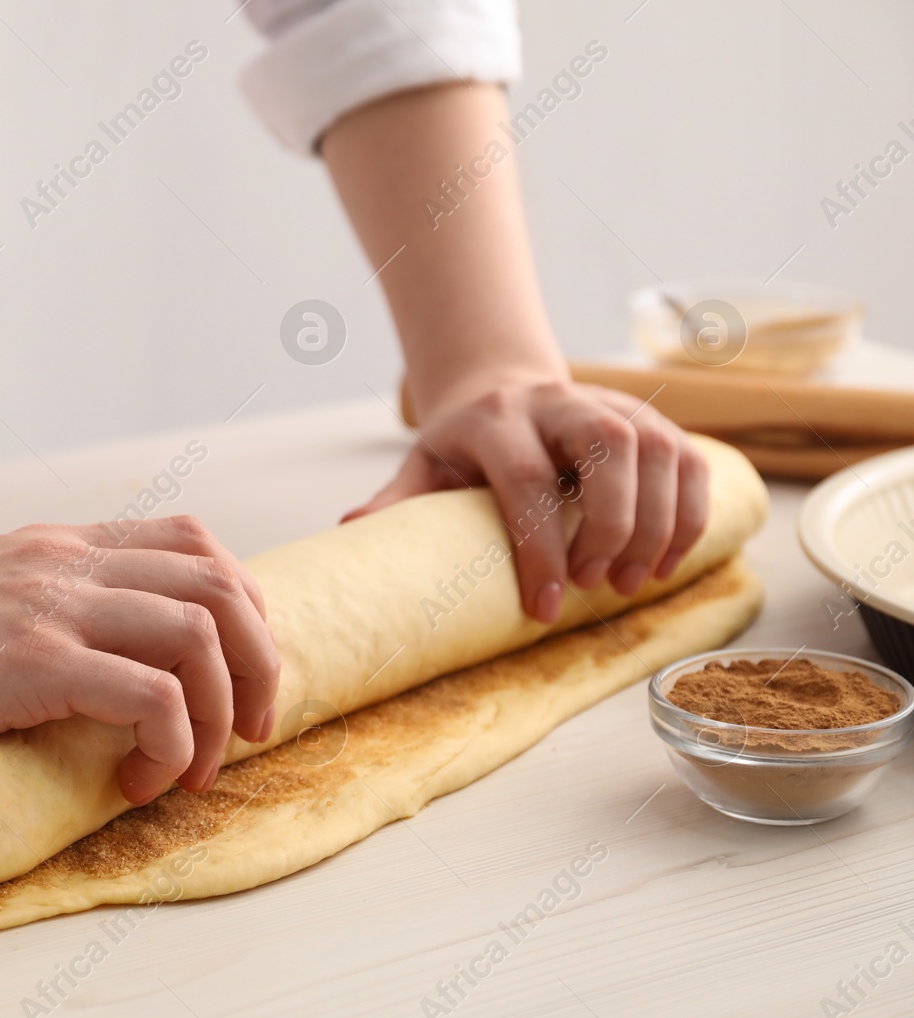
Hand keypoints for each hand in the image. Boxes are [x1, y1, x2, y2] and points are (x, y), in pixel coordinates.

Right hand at [0, 516, 281, 805]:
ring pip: (204, 634)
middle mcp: (68, 561)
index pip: (197, 544)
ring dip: (223, 714)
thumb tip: (123, 671)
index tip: (237, 681)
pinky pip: (154, 695)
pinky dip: (173, 745)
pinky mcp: (32, 661)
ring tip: (193, 770)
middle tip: (252, 732)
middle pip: (224, 584)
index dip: (244, 611)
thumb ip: (52, 611)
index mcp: (61, 545)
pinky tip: (137, 780)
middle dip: (262, 664)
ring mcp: (51, 604)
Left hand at [343, 379, 709, 623]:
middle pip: (607, 452)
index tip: (544, 607)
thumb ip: (395, 500)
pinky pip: (690, 460)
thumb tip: (349, 530)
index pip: (526, 478)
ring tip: (630, 584)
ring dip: (655, 525)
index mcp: (496, 418)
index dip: (539, 545)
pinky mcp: (654, 419)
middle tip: (597, 588)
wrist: (503, 388)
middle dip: (609, 527)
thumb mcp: (423, 465)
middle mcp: (560, 403)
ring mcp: (614, 404)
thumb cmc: (462, 444)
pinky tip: (668, 562)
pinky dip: (690, 514)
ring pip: (658, 451)